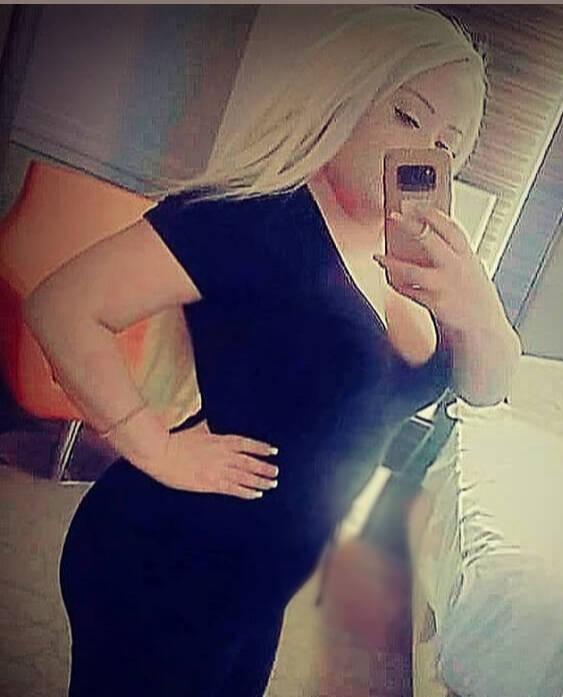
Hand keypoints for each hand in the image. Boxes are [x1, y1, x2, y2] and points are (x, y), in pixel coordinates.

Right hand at [147, 420, 278, 498]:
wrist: (160, 452)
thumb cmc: (174, 440)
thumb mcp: (194, 430)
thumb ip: (205, 428)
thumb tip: (207, 423)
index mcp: (219, 440)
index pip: (246, 444)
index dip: (261, 448)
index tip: (274, 451)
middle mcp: (222, 455)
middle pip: (249, 462)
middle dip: (264, 467)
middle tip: (276, 472)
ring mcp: (217, 469)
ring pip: (244, 476)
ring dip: (260, 480)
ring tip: (272, 484)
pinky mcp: (209, 483)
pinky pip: (233, 489)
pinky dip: (246, 491)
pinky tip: (257, 494)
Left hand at [374, 207, 505, 333]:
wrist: (485, 329)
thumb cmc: (477, 300)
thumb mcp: (473, 270)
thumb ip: (456, 256)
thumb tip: (433, 241)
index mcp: (468, 257)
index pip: (451, 227)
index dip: (433, 213)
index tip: (417, 205)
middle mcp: (456, 268)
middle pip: (430, 239)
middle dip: (410, 225)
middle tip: (393, 217)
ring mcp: (445, 286)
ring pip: (412, 270)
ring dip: (391, 263)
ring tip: (378, 257)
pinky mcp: (435, 303)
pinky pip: (409, 292)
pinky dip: (397, 285)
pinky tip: (389, 279)